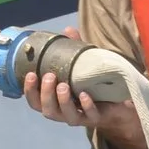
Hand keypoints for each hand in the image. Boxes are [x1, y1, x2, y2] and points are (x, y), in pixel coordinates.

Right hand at [24, 27, 146, 148]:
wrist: (118, 102)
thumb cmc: (93, 84)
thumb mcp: (82, 66)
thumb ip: (74, 51)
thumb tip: (67, 30)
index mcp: (55, 101)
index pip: (35, 101)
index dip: (30, 90)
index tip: (31, 74)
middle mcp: (64, 112)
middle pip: (47, 110)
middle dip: (45, 94)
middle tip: (50, 76)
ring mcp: (80, 117)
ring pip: (66, 116)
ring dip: (63, 101)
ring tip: (63, 86)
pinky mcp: (96, 118)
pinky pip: (89, 115)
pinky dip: (86, 106)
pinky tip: (84, 95)